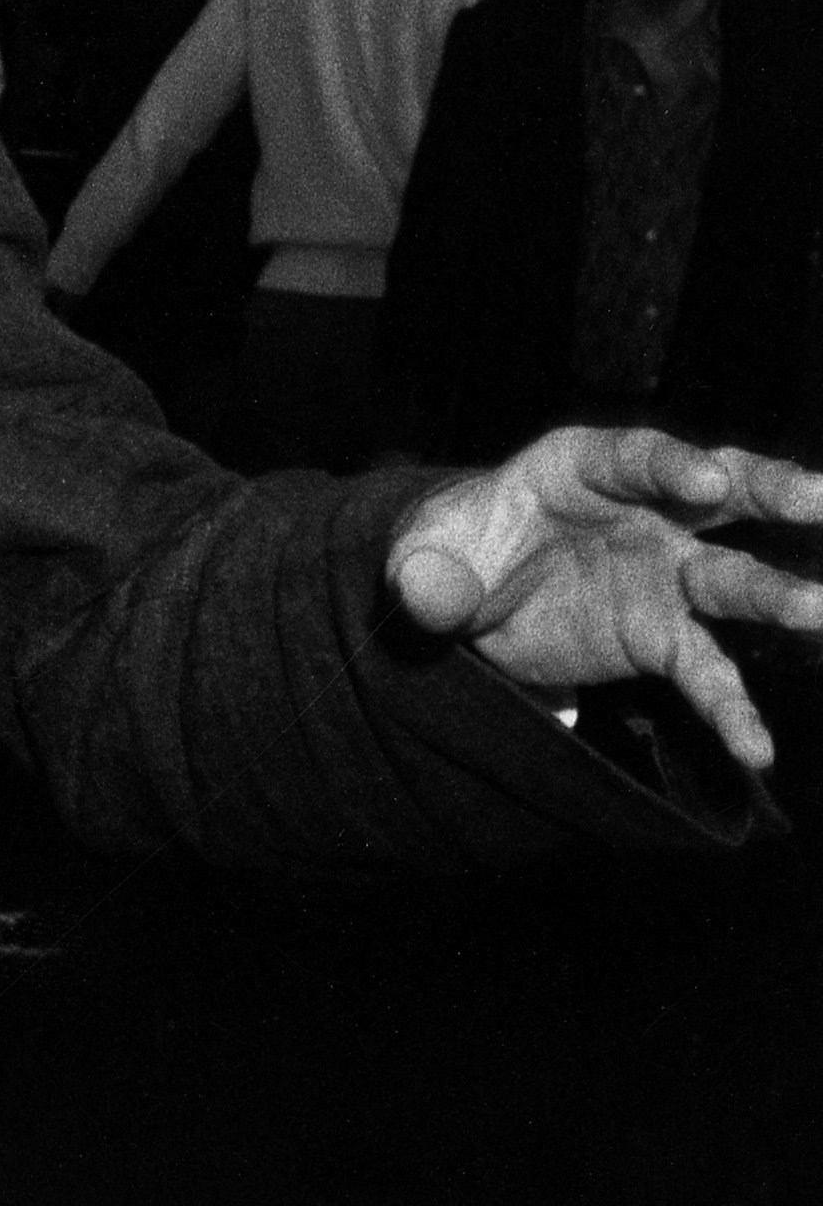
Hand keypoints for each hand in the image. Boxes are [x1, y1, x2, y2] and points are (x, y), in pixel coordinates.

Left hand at [387, 426, 822, 771]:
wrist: (469, 598)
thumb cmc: (454, 550)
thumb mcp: (423, 553)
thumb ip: (426, 570)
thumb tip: (432, 595)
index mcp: (578, 467)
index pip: (632, 456)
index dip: (670, 464)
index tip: (706, 480)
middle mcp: (641, 511)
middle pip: (716, 493)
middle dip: (769, 491)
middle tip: (818, 497)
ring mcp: (662, 572)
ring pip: (731, 578)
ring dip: (777, 595)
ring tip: (821, 612)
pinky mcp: (661, 635)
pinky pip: (704, 670)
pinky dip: (729, 708)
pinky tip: (756, 749)